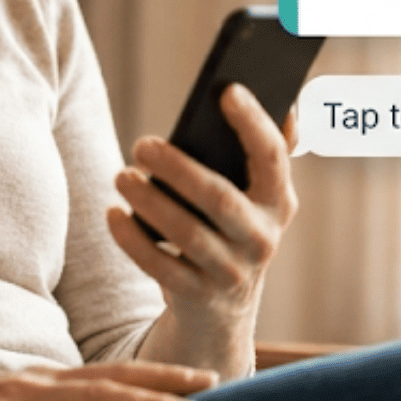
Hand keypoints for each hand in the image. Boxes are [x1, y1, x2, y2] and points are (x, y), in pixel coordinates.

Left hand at [106, 84, 299, 340]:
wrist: (220, 309)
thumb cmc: (229, 228)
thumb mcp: (254, 195)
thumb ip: (266, 151)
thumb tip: (287, 104)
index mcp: (278, 201)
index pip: (273, 156)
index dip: (253, 122)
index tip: (227, 91)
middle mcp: (262, 238)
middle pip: (220, 198)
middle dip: (179, 168)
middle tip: (141, 145)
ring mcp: (231, 272)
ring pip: (186, 234)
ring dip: (149, 201)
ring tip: (121, 175)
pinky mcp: (198, 296)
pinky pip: (159, 267)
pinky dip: (132, 240)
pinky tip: (113, 214)